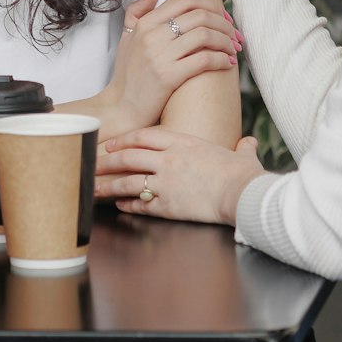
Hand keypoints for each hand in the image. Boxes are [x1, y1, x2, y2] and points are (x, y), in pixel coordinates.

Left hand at [95, 129, 266, 223]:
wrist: (242, 194)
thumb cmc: (243, 175)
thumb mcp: (241, 156)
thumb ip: (241, 148)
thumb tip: (249, 143)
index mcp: (182, 142)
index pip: (143, 136)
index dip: (124, 140)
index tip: (111, 144)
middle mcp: (168, 159)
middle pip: (128, 156)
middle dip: (106, 160)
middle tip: (92, 163)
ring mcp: (165, 182)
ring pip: (127, 181)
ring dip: (108, 185)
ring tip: (94, 188)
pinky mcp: (166, 205)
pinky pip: (140, 203)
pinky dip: (128, 204)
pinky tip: (120, 205)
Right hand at [100, 0, 241, 134]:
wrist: (122, 107)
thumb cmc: (128, 73)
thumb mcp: (127, 37)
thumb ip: (138, 11)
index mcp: (145, 23)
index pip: (186, 1)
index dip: (211, 6)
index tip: (223, 19)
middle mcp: (151, 36)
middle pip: (200, 16)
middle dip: (225, 24)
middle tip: (234, 35)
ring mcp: (159, 56)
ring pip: (206, 35)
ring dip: (226, 41)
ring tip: (233, 49)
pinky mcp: (168, 76)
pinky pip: (204, 59)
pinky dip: (222, 59)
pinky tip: (227, 64)